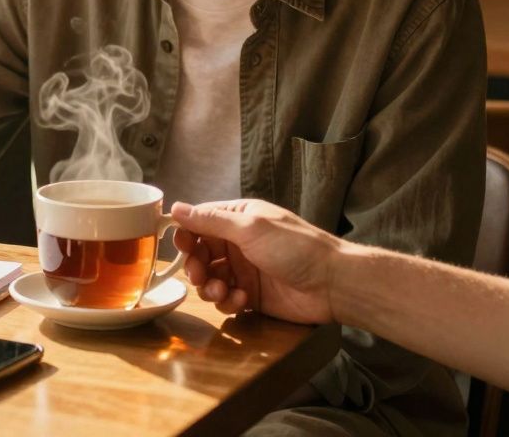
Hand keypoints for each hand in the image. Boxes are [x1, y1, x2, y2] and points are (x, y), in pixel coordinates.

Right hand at [170, 199, 345, 324]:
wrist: (332, 284)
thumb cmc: (295, 248)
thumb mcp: (250, 228)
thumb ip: (211, 221)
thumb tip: (176, 208)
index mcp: (238, 218)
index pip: (200, 222)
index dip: (186, 234)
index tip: (180, 246)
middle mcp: (238, 243)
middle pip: (200, 253)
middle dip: (195, 266)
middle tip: (199, 275)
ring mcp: (244, 270)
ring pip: (209, 279)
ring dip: (210, 287)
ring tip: (222, 292)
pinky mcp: (250, 295)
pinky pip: (226, 299)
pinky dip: (228, 301)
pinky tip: (241, 299)